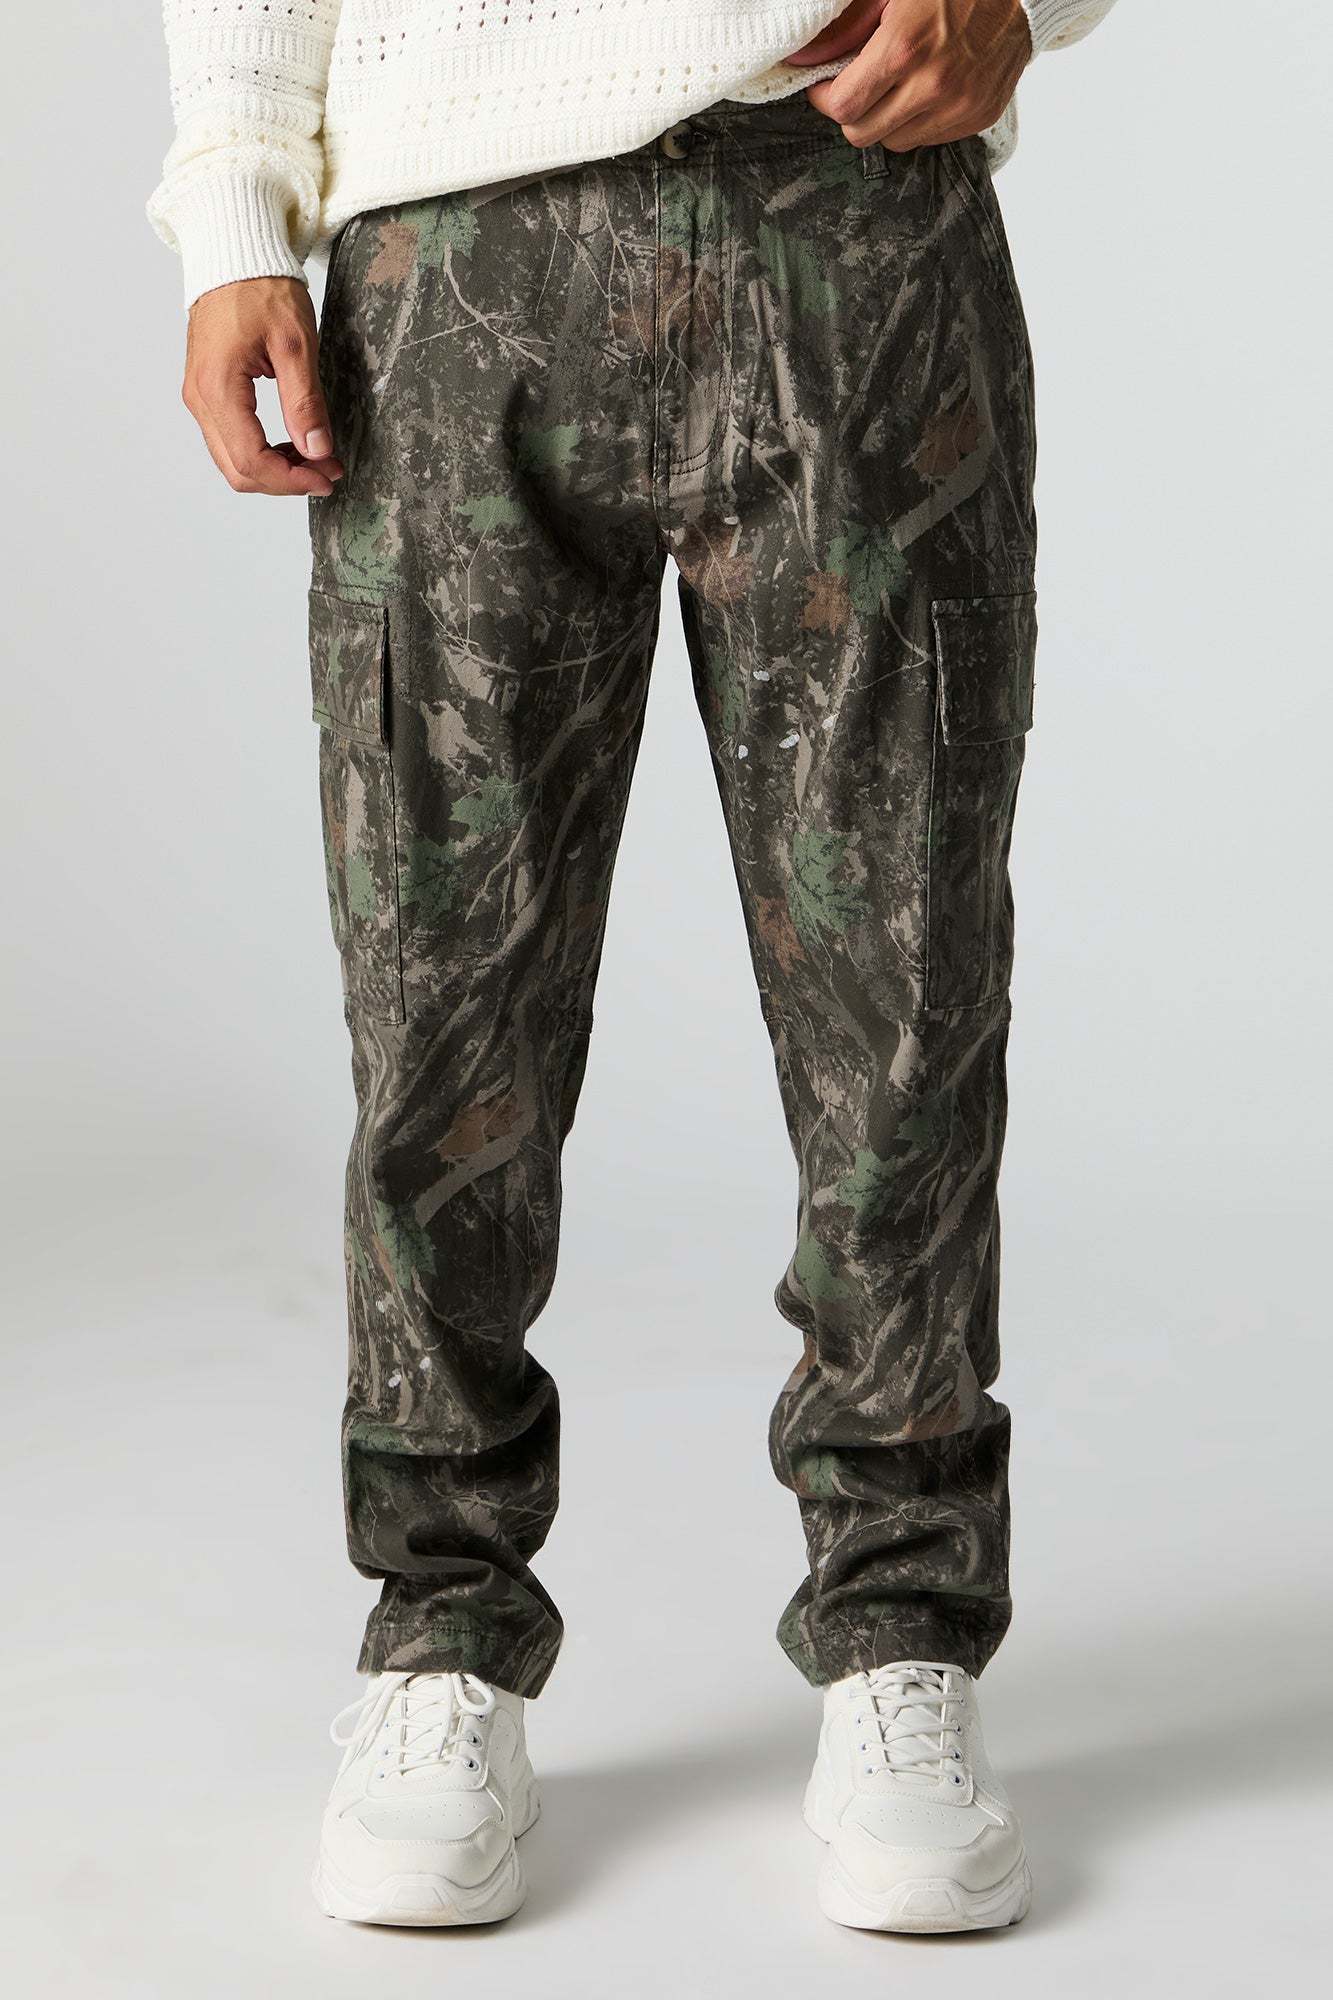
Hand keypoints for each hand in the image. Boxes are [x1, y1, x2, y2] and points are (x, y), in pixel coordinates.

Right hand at [182, 278, 343, 496]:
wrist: (233, 256)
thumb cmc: (260, 288)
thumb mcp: (295, 344)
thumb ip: (305, 402)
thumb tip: (317, 450)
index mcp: (218, 388)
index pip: (252, 461)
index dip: (293, 480)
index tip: (328, 476)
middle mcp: (200, 398)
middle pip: (239, 471)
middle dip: (286, 480)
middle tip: (328, 470)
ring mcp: (199, 397)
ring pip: (232, 460)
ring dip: (275, 469)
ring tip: (316, 457)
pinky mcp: (206, 392)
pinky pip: (230, 440)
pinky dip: (262, 452)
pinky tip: (292, 443)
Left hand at [787, 0, 1031, 151]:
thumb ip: (847, 26)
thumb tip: (805, 59)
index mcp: (905, 49)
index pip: (843, 107)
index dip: (825, 98)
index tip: (827, 85)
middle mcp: (933, 86)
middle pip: (862, 134)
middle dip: (852, 113)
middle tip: (858, 87)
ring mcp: (959, 107)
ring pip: (894, 142)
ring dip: (886, 119)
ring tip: (897, 84)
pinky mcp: (979, 117)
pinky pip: (929, 139)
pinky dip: (919, 120)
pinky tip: (927, 88)